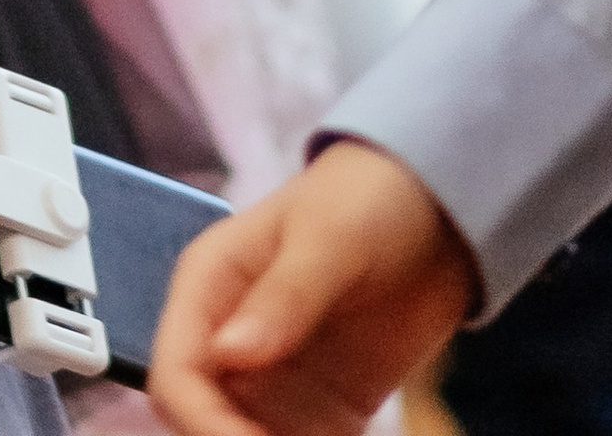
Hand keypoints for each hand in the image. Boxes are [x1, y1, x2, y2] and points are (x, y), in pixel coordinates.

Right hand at [148, 141, 476, 432]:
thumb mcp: (330, 236)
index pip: (178, 372)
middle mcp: (230, 337)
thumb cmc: (367, 198)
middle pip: (203, 420)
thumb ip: (285, 293)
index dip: (204, 422)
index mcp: (211, 284)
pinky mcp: (317, 408)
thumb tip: (230, 353)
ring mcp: (272, 377)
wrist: (433, 210)